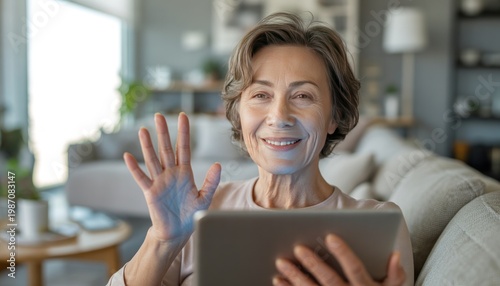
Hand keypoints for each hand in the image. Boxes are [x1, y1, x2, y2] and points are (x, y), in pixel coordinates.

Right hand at [123, 113, 220, 241]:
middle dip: (163, 132)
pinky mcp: (151, 192)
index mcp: (185, 173)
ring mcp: (160, 181)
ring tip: (143, 129)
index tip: (183, 116)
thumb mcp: (205, 198)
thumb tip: (217, 164)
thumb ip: (211, 181)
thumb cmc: (190, 215)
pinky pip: (142, 178)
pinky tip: (128, 156)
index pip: (184, 148)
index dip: (183, 132)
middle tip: (159, 115)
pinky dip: (134, 167)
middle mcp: (171, 173)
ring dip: (147, 145)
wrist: (177, 233)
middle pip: (166, 149)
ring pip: (153, 159)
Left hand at [273, 234, 405, 285]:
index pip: (354, 268)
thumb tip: (395, 255)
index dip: (343, 253)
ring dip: (296, 277)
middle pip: (330, 280)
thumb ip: (395, 275)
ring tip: (281, 263)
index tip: (329, 236)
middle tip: (298, 248)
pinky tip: (278, 280)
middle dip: (313, 264)